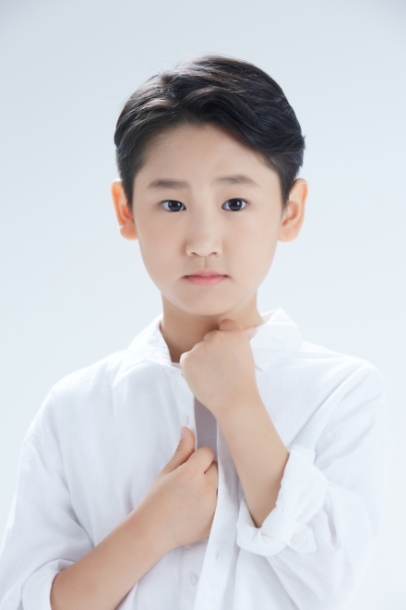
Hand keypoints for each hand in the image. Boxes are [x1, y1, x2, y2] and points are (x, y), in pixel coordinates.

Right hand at [135, 427, 217, 553]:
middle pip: (217, 468)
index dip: (199, 457)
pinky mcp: (216, 520)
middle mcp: (206, 488)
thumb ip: (182, 450)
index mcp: (191, 473)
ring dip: (213, 486)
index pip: (208, 453)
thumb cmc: (156, 499)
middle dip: (206, 470)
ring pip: (221, 485)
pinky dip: (215, 502)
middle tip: (191, 481)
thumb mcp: (166, 471)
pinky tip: (199, 507)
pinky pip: (223, 503)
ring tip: (195, 495)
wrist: (152, 531)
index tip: (190, 465)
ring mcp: (213, 506)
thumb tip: (188, 429)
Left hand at [179, 319, 258, 414]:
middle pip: (210, 337)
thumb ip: (243, 340)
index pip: (225, 324)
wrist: (234, 401)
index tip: (227, 350)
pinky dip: (191, 368)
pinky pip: (187, 359)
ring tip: (213, 376)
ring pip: (198, 349)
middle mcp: (217, 336)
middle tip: (220, 368)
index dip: (225, 336)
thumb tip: (250, 329)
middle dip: (212, 349)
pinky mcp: (188, 358)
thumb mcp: (247, 355)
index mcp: (235, 334)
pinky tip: (203, 378)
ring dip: (201, 359)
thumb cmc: (242, 381)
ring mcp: (201, 346)